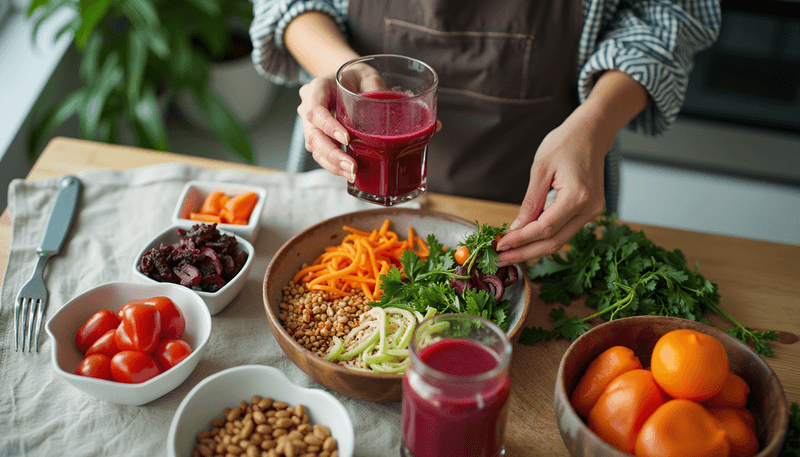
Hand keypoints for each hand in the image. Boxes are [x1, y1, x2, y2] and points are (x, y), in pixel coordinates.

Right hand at [296, 63, 383, 180]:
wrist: (348, 79)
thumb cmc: (357, 76)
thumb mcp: (366, 75)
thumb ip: (373, 89)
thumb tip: (384, 109)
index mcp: (317, 88)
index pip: (315, 110)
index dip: (329, 127)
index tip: (347, 139)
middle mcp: (308, 106)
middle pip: (313, 135)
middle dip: (332, 154)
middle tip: (352, 167)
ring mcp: (310, 124)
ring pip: (315, 148)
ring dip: (333, 164)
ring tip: (352, 174)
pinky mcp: (318, 136)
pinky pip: (321, 153)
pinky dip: (334, 165)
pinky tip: (349, 172)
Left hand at [496, 104, 614, 263]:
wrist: (592, 132)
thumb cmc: (565, 143)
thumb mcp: (540, 169)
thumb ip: (530, 202)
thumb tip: (516, 229)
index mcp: (578, 197)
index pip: (545, 229)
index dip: (521, 240)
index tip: (500, 245)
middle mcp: (589, 209)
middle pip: (554, 243)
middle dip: (525, 253)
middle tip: (501, 258)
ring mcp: (592, 212)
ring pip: (560, 240)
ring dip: (533, 248)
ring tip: (509, 251)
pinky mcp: (589, 211)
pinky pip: (564, 230)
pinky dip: (544, 236)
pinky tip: (525, 239)